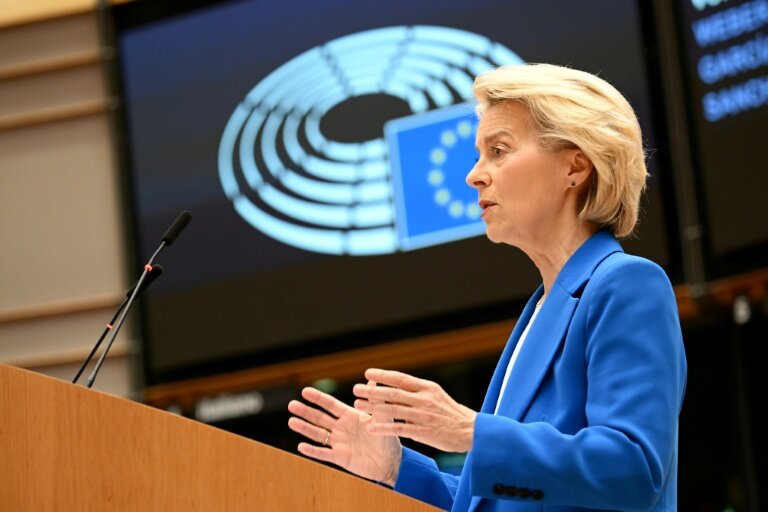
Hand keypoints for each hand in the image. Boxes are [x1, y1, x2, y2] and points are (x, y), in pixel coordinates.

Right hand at [287, 385, 401, 485]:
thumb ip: (376, 402)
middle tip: (291, 405)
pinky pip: (323, 454)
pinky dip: (312, 451)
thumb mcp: (383, 418)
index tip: (305, 391)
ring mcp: (339, 443)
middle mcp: (342, 428)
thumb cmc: (388, 438)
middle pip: (320, 418)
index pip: (331, 405)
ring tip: (291, 421)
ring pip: (318, 434)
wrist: (391, 462)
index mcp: (350, 416)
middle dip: (306, 411)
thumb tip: (374, 381)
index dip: (318, 398)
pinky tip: (301, 446)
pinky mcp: (340, 458)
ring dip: (304, 428)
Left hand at [353, 369, 476, 452]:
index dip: (383, 375)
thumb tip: (395, 387)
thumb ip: (417, 392)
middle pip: (393, 393)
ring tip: (357, 405)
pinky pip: (398, 428)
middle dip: (372, 391)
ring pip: (393, 410)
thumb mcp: (436, 395)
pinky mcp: (423, 432)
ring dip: (372, 408)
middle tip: (356, 389)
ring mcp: (423, 416)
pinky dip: (383, 427)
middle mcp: (424, 399)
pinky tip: (370, 427)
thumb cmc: (451, 413)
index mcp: (427, 388)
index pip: (401, 378)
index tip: (367, 373)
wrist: (471, 431)